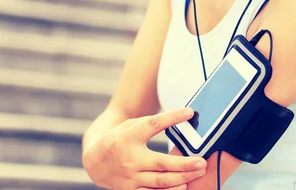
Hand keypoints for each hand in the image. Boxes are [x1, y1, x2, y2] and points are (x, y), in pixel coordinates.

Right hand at [82, 108, 206, 189]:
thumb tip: (172, 119)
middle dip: (184, 163)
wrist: (94, 163)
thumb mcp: (125, 127)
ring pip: (160, 181)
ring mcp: (130, 177)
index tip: (189, 112)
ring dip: (182, 178)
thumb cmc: (115, 140)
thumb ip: (146, 124)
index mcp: (128, 137)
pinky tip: (182, 186)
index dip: (172, 117)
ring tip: (198, 172)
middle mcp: (130, 158)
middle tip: (201, 161)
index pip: (153, 125)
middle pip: (161, 163)